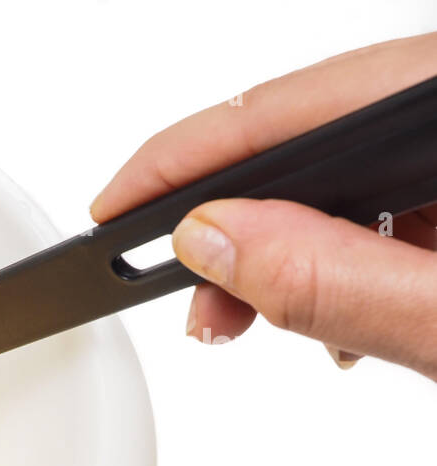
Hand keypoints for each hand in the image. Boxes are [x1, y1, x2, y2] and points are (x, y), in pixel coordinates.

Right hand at [91, 32, 436, 378]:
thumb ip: (335, 279)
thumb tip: (214, 240)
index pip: (281, 111)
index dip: (177, 165)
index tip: (114, 213)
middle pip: (308, 142)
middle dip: (231, 230)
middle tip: (194, 305)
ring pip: (340, 174)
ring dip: (284, 255)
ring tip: (255, 320)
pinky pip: (384, 197)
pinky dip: (342, 260)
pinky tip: (340, 310)